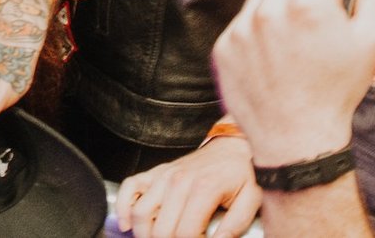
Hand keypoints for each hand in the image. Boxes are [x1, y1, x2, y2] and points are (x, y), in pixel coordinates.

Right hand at [117, 136, 260, 237]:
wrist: (232, 145)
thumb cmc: (241, 173)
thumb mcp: (250, 199)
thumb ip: (236, 225)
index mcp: (203, 188)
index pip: (186, 233)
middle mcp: (179, 181)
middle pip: (162, 229)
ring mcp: (164, 175)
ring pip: (141, 213)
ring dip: (145, 234)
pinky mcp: (156, 172)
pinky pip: (129, 187)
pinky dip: (124, 207)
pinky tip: (128, 225)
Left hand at [211, 0, 374, 166]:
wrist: (298, 140)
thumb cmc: (336, 93)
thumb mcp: (371, 37)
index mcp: (308, 3)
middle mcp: (269, 9)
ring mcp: (242, 26)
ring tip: (303, 31)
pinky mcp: (226, 43)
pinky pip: (247, 13)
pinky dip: (264, 21)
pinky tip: (281, 48)